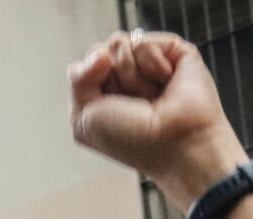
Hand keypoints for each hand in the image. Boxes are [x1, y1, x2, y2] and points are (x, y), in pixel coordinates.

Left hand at [69, 31, 247, 209]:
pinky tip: (165, 82)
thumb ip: (78, 78)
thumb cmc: (133, 140)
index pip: (84, 66)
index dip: (89, 82)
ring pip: (119, 45)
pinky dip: (150, 64)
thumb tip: (102, 52)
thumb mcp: (84, 118)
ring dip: (130, 75)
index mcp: (105, 95)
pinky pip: (143, 42)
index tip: (109, 109)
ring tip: (151, 97)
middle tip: (132, 104)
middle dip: (109, 79)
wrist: (175, 143)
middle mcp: (127, 79)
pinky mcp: (173, 52)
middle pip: (100, 52)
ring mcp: (149, 65)